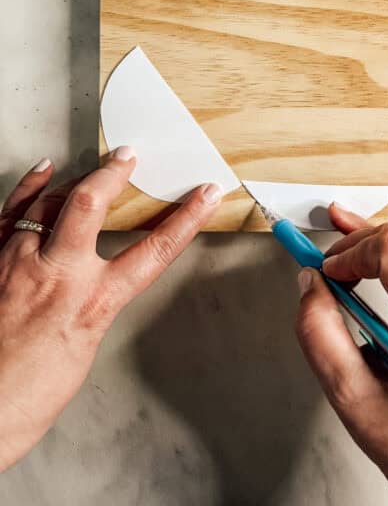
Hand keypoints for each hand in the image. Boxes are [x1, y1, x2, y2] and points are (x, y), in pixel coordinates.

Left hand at [0, 148, 220, 470]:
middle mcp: (57, 274)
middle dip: (114, 171)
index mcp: (92, 302)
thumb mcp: (84, 348)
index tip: (207, 194)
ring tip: (95, 167)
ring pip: (49, 202)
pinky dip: (29, 187)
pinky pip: (11, 211)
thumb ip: (93, 304)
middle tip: (130, 154)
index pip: (154, 249)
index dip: (187, 218)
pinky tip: (44, 171)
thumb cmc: (26, 396)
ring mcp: (18, 262)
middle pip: (90, 202)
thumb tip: (96, 282)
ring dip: (75, 181)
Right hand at [294, 206, 387, 505]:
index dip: (351, 253)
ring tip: (332, 250)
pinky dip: (380, 245)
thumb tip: (309, 284)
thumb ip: (321, 334)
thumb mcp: (348, 394)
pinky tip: (355, 241)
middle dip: (352, 245)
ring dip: (365, 240)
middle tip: (322, 269)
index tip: (326, 273)